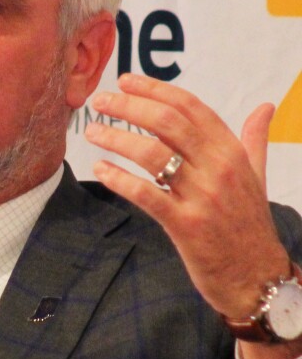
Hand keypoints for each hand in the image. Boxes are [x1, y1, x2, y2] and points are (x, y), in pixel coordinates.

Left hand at [83, 74, 288, 320]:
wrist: (257, 277)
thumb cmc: (249, 224)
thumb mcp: (257, 176)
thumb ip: (253, 139)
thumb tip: (265, 107)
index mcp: (232, 152)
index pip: (190, 107)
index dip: (155, 90)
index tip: (125, 81)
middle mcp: (218, 168)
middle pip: (168, 123)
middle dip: (130, 106)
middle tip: (101, 100)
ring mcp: (202, 197)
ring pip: (153, 154)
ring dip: (117, 138)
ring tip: (93, 131)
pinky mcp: (185, 225)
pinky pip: (146, 195)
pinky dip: (119, 179)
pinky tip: (100, 168)